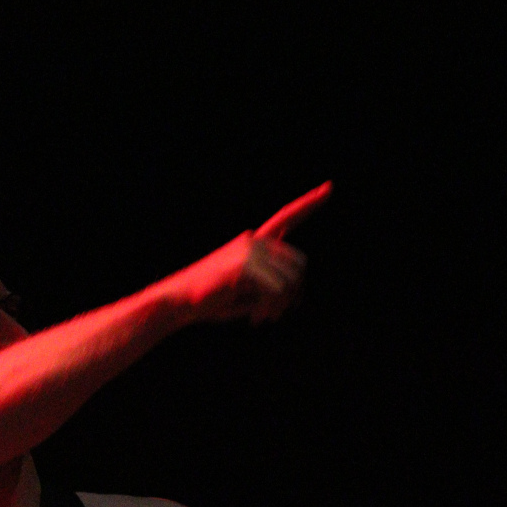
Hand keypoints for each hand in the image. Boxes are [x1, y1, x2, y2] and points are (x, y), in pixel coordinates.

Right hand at [158, 181, 330, 325]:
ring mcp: (249, 251)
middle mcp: (253, 241)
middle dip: (294, 292)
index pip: (286, 217)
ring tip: (263, 318)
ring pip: (292, 280)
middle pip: (299, 263)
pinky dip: (271, 309)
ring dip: (282, 305)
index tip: (328, 188)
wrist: (177, 300)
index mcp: (252, 242)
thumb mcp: (243, 289)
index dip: (309, 203)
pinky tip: (256, 318)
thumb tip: (296, 295)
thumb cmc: (209, 300)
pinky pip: (278, 291)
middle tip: (276, 314)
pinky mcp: (245, 267)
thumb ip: (268, 284)